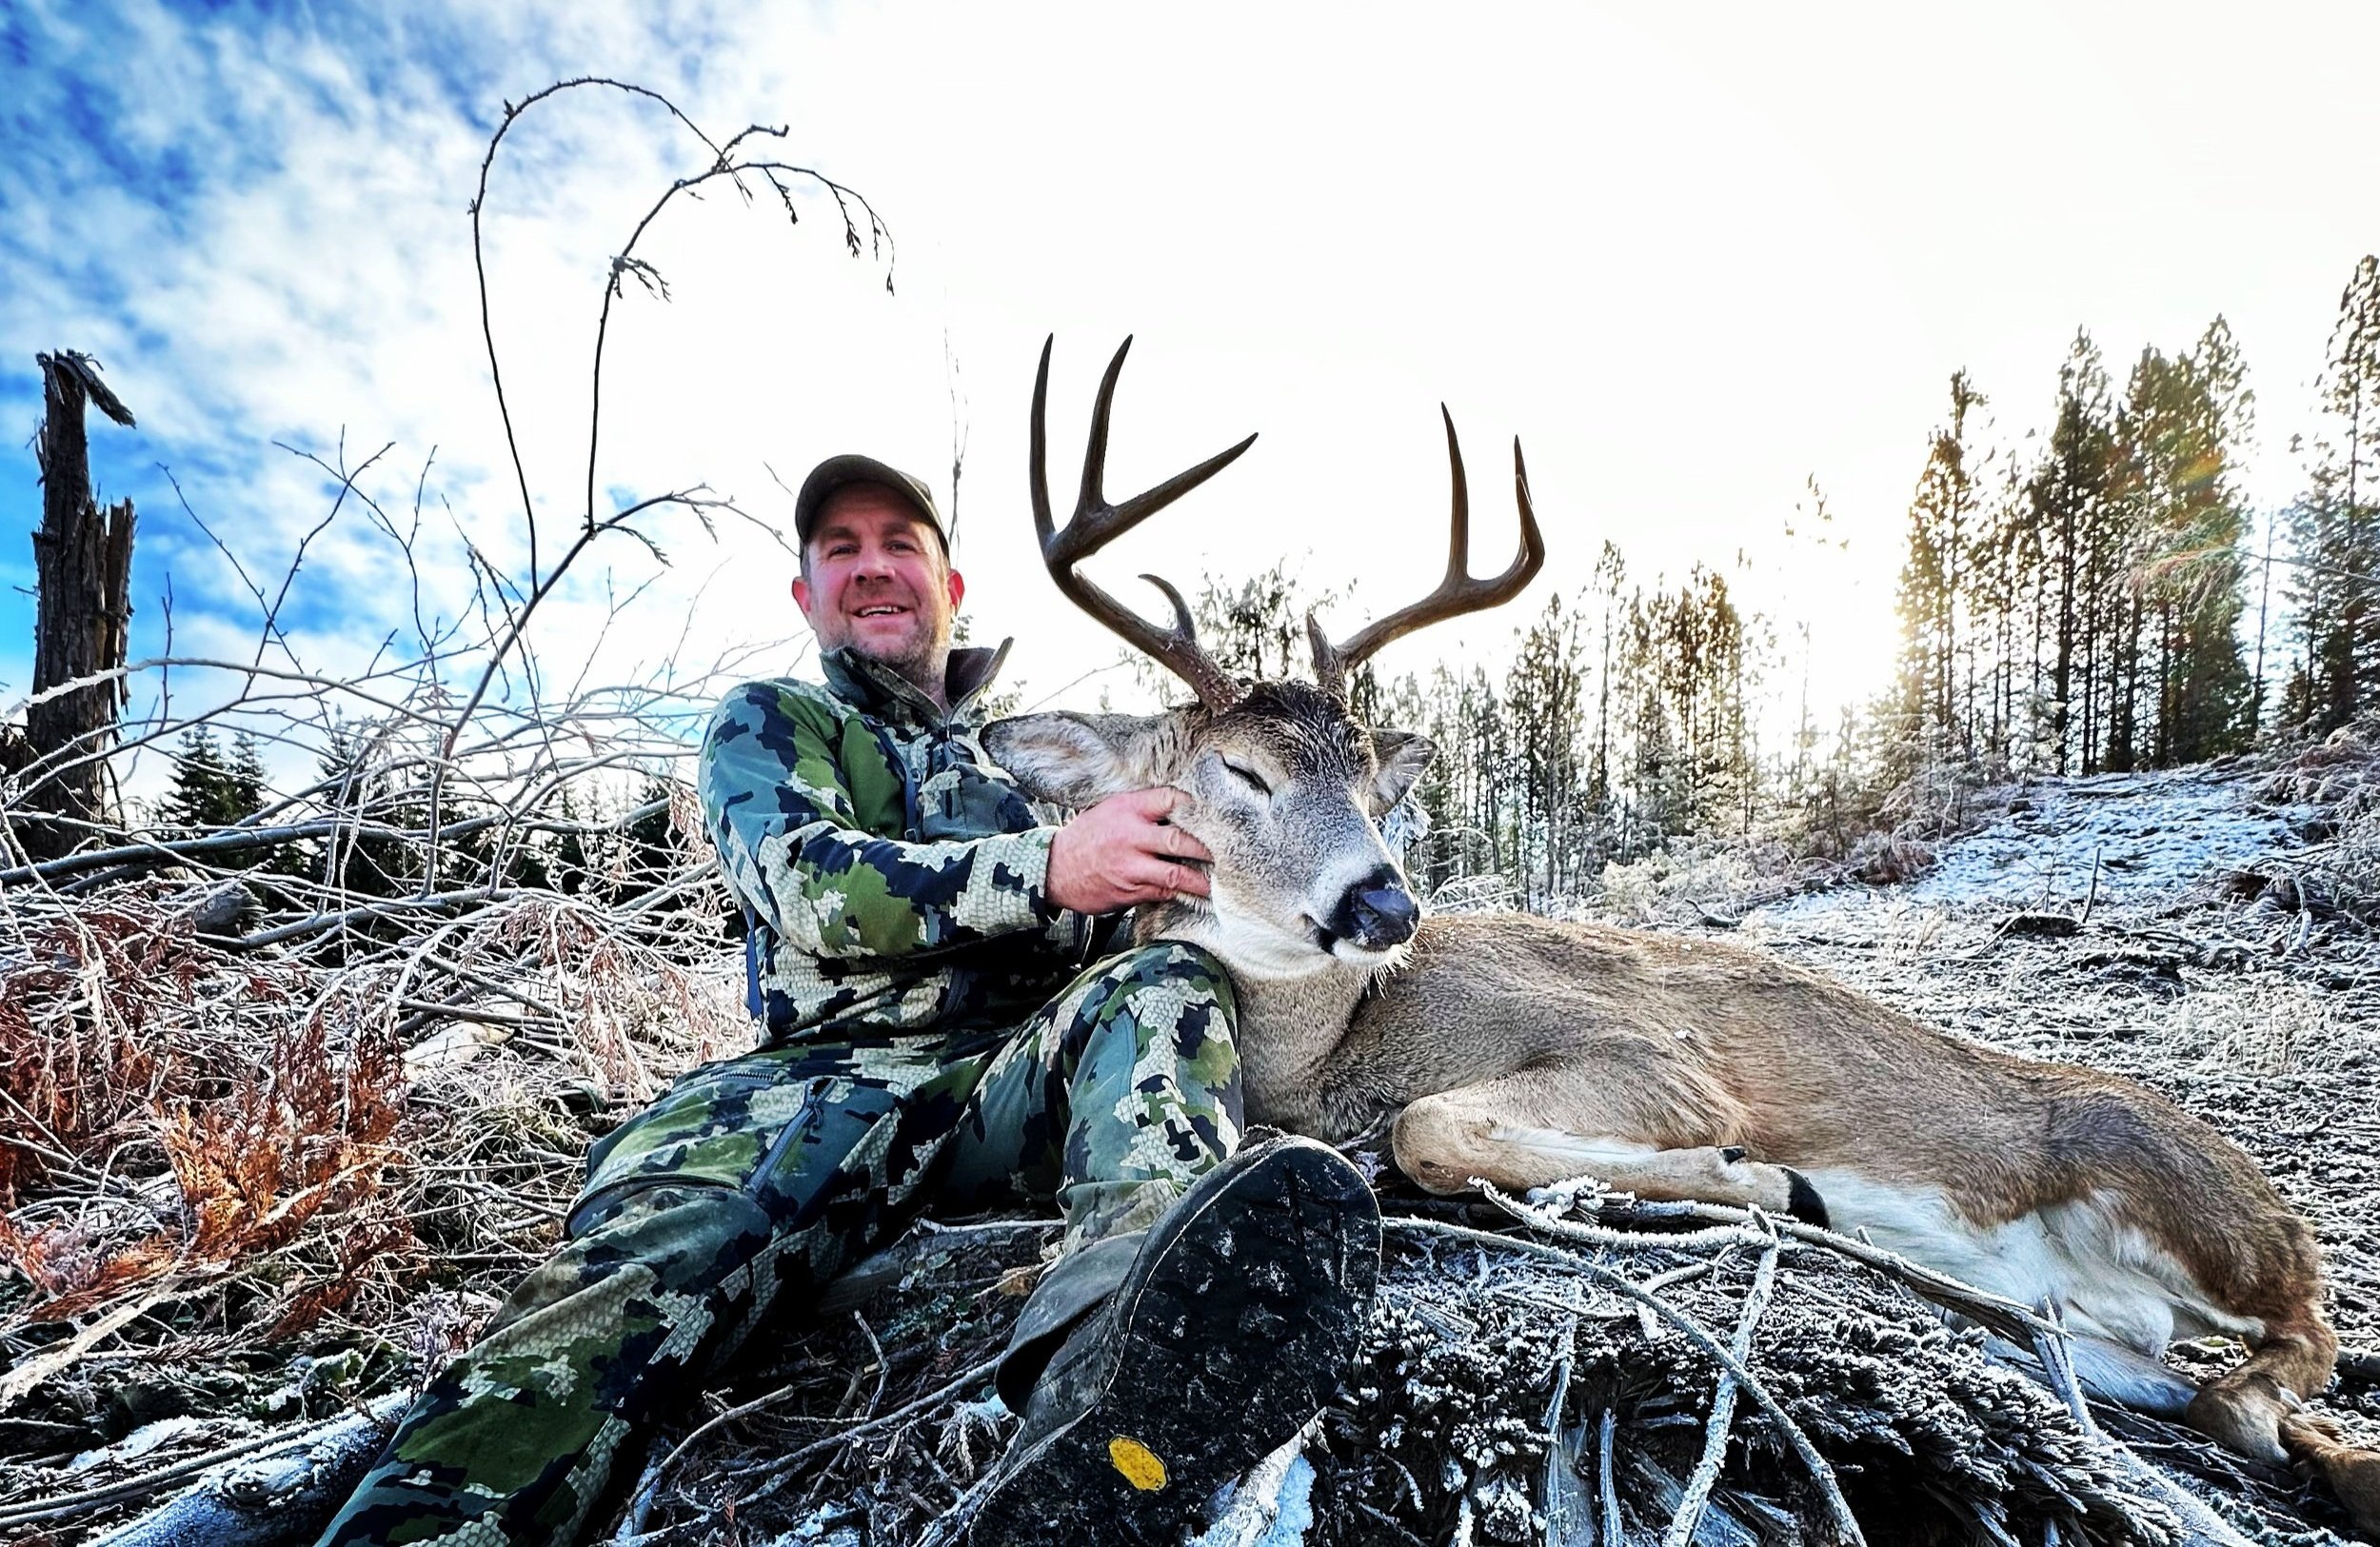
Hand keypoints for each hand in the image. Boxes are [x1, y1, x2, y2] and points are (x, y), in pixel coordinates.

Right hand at [1045, 788, 1213, 914]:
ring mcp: (1131, 867)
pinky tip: (1198, 894)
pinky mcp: (1131, 891)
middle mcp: (1131, 836)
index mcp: (1126, 809)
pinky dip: (1182, 892)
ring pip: (1176, 873)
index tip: (1215, 811)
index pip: (1169, 799)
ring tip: (1221, 881)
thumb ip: (1143, 807)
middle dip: (1206, 847)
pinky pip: (1163, 891)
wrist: (1055, 869)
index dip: (1194, 804)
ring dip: (1201, 879)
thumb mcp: (1110, 809)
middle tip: (1228, 851)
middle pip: (1179, 839)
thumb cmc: (1088, 836)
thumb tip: (1182, 807)